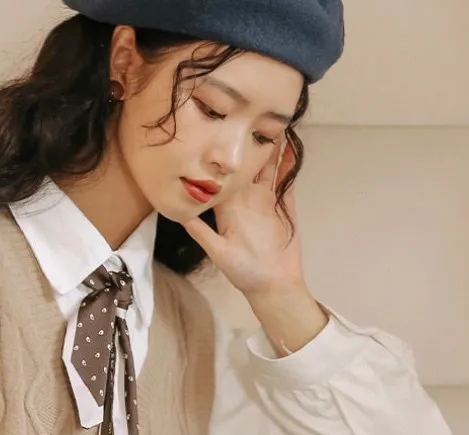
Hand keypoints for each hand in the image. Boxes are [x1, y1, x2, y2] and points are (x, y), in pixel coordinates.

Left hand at [183, 138, 304, 298]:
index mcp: (227, 209)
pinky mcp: (284, 205)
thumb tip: (179, 214)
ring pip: (265, 168)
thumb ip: (201, 232)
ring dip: (267, 148)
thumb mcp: (218, 252)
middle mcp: (245, 200)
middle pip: (243, 166)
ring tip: (267, 122)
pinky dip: (287, 163)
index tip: (212, 135)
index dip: (216, 159)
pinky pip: (286, 180)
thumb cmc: (242, 272)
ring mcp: (265, 200)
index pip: (220, 179)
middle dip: (243, 144)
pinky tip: (289, 145)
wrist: (273, 284)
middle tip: (241, 116)